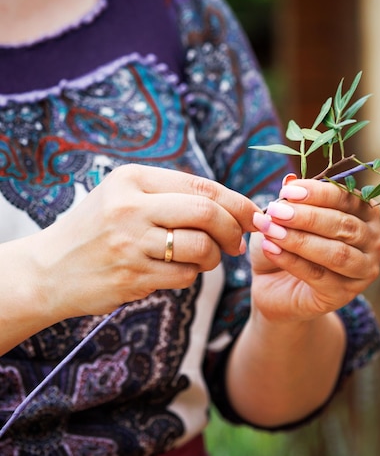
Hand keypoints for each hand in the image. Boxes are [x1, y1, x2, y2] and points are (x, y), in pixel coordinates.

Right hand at [31, 164, 259, 318]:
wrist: (51, 269)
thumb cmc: (98, 231)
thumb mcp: (125, 198)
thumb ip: (173, 196)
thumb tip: (233, 207)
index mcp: (133, 179)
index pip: (201, 185)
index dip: (236, 202)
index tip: (253, 215)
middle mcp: (131, 206)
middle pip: (207, 212)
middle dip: (232, 229)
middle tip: (237, 243)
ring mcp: (130, 242)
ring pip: (201, 247)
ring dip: (214, 257)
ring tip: (204, 259)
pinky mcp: (132, 275)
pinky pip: (184, 276)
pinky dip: (192, 276)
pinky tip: (178, 272)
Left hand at [249, 177, 379, 321]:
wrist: (273, 287)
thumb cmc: (287, 245)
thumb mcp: (286, 217)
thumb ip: (292, 200)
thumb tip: (290, 180)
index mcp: (366, 214)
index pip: (347, 198)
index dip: (317, 192)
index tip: (287, 191)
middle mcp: (374, 242)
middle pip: (344, 225)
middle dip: (307, 216)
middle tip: (275, 210)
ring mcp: (363, 271)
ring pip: (335, 253)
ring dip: (300, 239)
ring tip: (270, 231)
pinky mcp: (343, 295)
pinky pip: (318, 275)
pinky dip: (291, 260)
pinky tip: (270, 248)